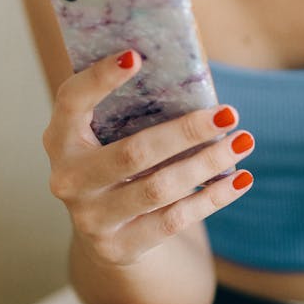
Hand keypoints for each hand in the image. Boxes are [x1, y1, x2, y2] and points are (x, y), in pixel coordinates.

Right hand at [42, 50, 254, 265]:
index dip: (99, 79)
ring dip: (208, 164)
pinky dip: (212, 198)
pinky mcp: (118, 247)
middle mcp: (68, 179)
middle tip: (229, 113)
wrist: (106, 228)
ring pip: (159, 188)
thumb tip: (190, 74)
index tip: (136, 56)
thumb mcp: (111, 130)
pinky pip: (174, 220)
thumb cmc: (117, 157)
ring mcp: (91, 218)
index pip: (71, 102)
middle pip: (133, 153)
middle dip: (186, 132)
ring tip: (243, 141)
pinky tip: (240, 178)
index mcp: (61, 137)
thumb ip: (134, 105)